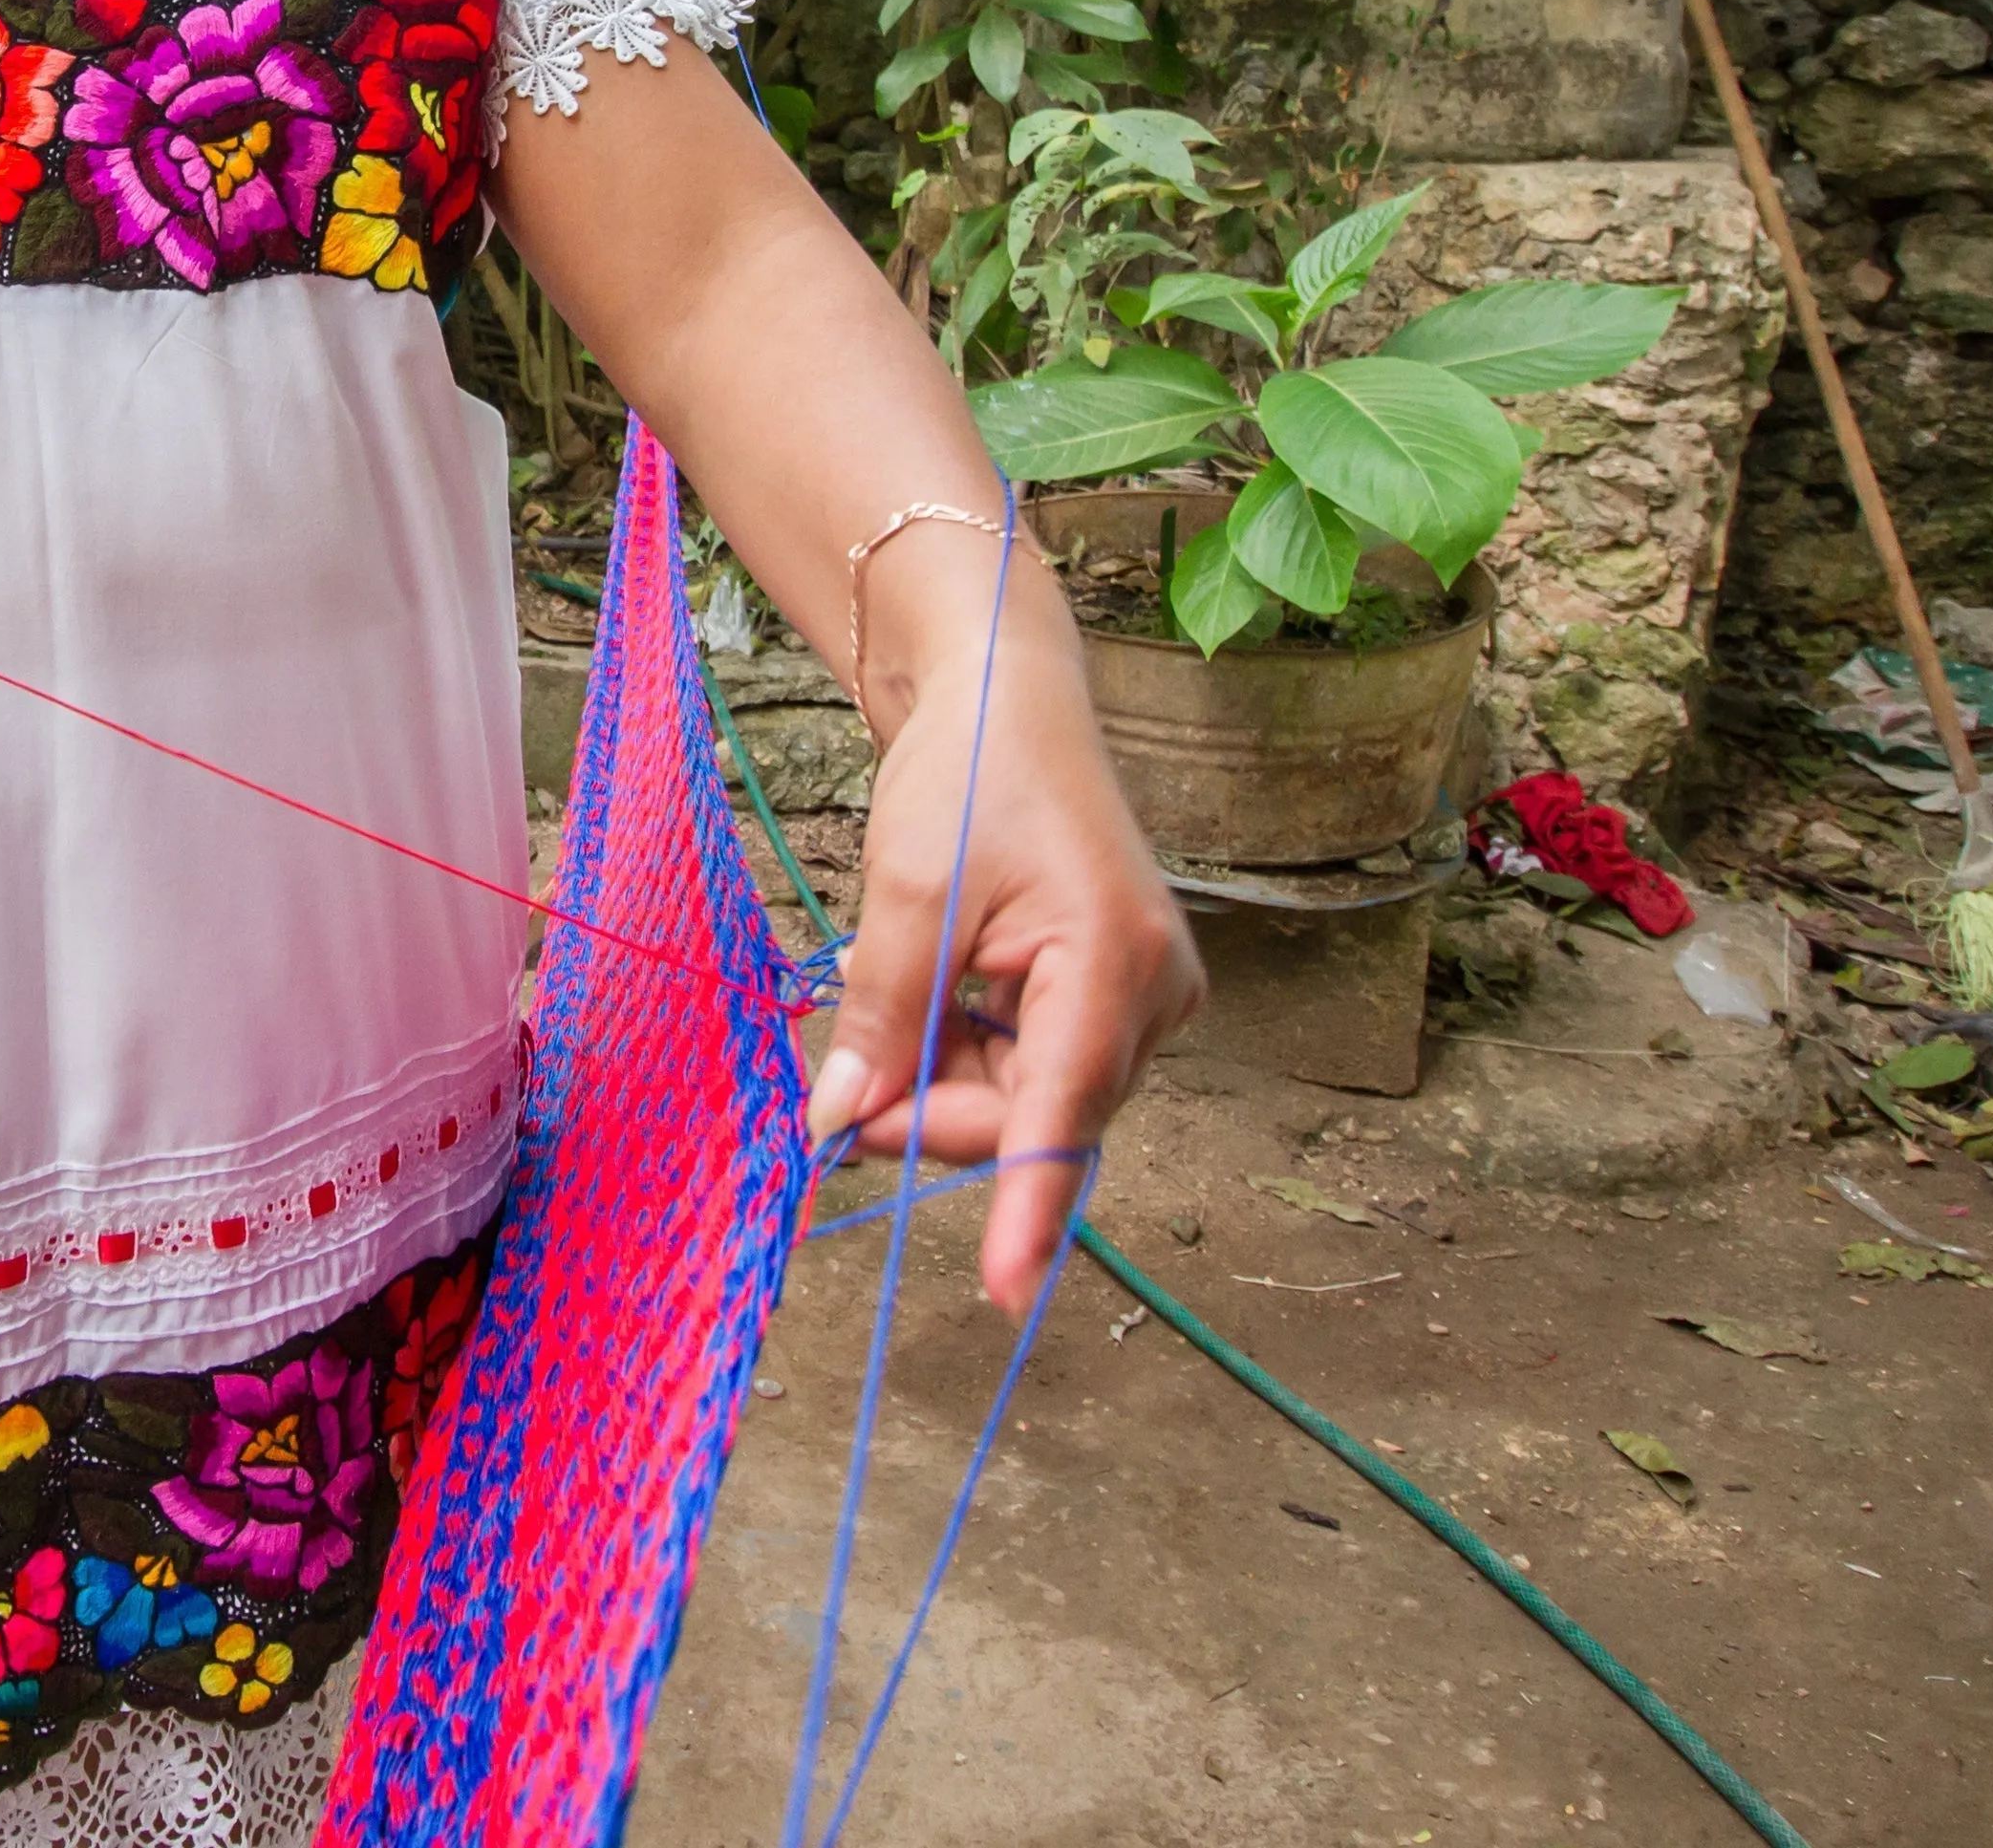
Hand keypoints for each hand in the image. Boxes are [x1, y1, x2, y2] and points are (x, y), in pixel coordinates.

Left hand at [806, 636, 1199, 1313]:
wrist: (1007, 700)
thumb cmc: (970, 775)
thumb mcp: (908, 895)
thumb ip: (882, 1018)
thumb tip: (840, 1124)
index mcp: (1115, 964)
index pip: (1061, 1114)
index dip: (1025, 1208)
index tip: (1007, 1292)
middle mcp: (1152, 996)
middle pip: (1032, 1116)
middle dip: (933, 1110)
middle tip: (843, 1085)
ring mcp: (1142, 1000)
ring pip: (1025, 1098)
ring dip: (943, 1075)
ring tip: (891, 987)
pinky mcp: (1115, 997)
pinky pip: (1032, 1064)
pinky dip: (967, 1050)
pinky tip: (933, 988)